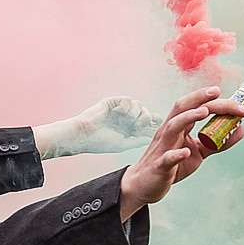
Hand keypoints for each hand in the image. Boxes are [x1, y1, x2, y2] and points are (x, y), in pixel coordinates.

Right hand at [33, 96, 160, 158]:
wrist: (84, 134)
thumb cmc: (101, 142)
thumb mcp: (123, 144)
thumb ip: (138, 140)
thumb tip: (151, 137)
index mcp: (129, 130)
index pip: (146, 124)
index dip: (154, 121)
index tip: (158, 122)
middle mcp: (125, 119)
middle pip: (145, 113)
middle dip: (145, 118)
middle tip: (137, 126)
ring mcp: (119, 111)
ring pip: (139, 105)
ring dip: (135, 113)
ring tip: (125, 120)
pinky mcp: (113, 102)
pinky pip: (128, 100)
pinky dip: (125, 107)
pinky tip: (117, 113)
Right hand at [118, 86, 243, 220]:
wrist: (144, 185)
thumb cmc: (171, 166)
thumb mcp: (198, 152)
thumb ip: (218, 142)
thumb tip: (241, 130)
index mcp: (178, 126)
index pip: (194, 105)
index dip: (211, 99)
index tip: (232, 97)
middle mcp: (169, 132)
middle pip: (182, 108)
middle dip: (201, 99)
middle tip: (221, 94)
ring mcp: (163, 148)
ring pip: (172, 126)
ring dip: (188, 117)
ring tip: (205, 112)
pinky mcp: (160, 166)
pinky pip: (167, 158)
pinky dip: (176, 154)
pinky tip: (186, 152)